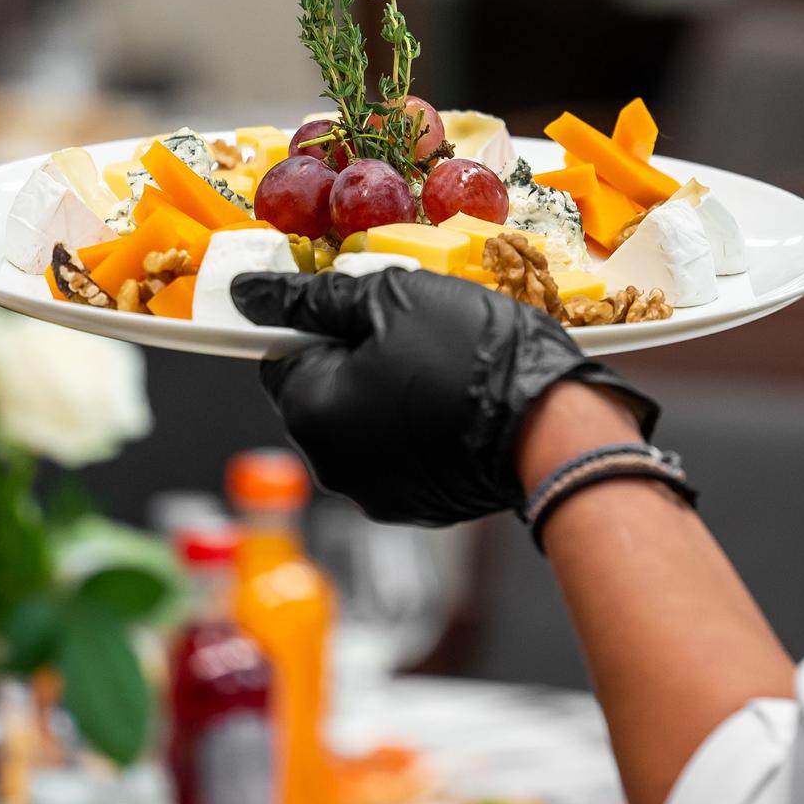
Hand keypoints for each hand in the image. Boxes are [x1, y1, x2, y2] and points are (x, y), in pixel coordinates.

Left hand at [231, 269, 657, 524]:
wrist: (553, 427)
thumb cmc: (471, 354)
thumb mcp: (389, 297)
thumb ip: (311, 299)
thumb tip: (249, 295)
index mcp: (309, 409)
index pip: (279, 357)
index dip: (317, 325)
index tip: (360, 310)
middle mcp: (327, 463)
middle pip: (321, 395)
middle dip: (353, 362)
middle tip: (411, 333)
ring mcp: (372, 494)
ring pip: (359, 428)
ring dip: (384, 397)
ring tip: (441, 369)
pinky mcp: (414, 508)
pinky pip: (395, 458)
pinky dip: (413, 432)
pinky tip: (454, 407)